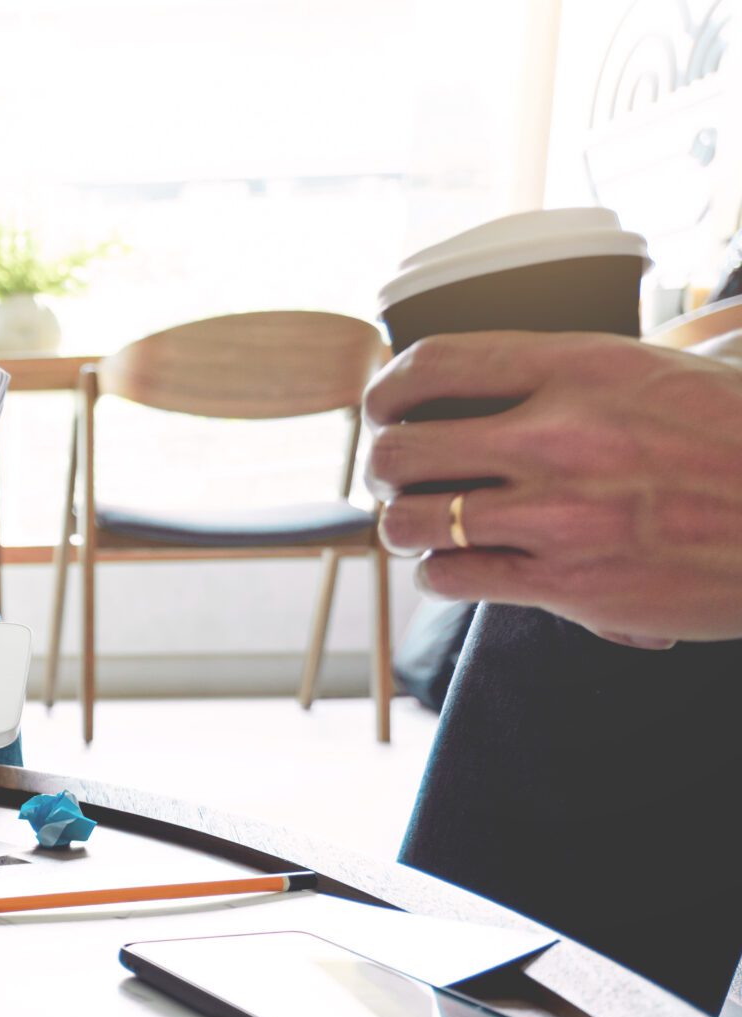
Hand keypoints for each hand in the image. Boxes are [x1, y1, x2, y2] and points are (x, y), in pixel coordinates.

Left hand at [366, 332, 741, 645]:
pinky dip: (442, 574)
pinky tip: (462, 566)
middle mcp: (562, 435)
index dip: (385, 387)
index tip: (382, 404)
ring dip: (402, 526)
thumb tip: (501, 377)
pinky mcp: (571, 583)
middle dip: (381, 467)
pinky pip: (453, 578)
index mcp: (584, 366)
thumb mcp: (668, 375)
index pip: (435, 362)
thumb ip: (580, 376)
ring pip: (412, 522)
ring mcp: (562, 514)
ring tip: (422, 524)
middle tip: (395, 476)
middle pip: (400, 448)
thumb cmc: (738, 442)